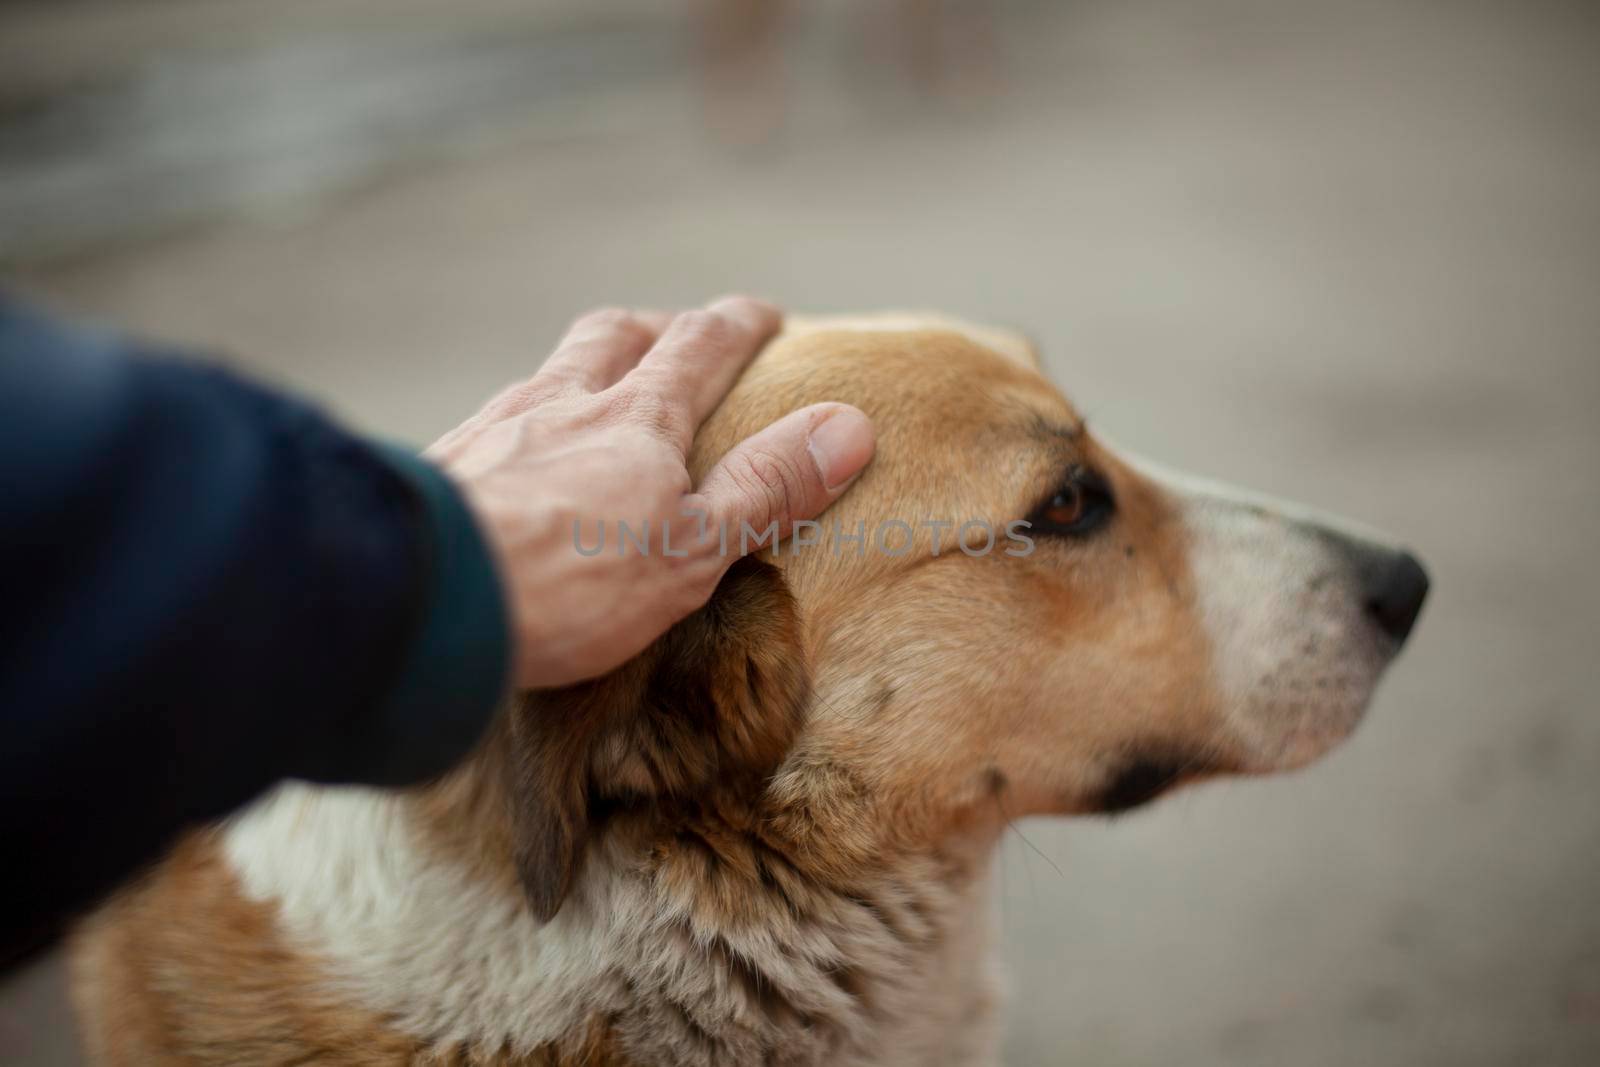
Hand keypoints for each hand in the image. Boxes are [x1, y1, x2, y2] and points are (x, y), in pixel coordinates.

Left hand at [428, 296, 874, 688]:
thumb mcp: (694, 548)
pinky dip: (521, 423)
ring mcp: (494, 428)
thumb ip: (766, 488)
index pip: (701, 347)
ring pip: (546, 373)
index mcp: (636, 419)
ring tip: (593, 396)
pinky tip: (515, 461)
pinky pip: (491, 422)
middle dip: (653, 327)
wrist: (427, 598)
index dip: (738, 325)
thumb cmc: (569, 582)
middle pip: (610, 336)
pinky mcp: (442, 464)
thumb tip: (850, 426)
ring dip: (580, 370)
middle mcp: (561, 403)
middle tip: (676, 336)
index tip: (765, 315)